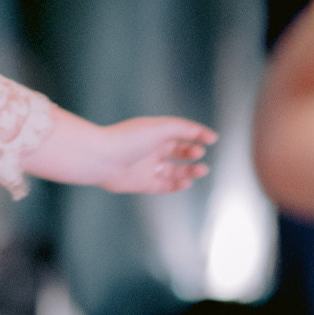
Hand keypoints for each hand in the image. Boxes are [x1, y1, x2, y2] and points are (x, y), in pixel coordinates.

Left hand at [91, 117, 215, 193]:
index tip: (212, 139)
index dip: (197, 135)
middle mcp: (150, 149)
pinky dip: (177, 185)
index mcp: (154, 132)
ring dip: (189, 171)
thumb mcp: (161, 128)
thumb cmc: (129, 139)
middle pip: (178, 152)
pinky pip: (164, 186)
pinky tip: (187, 183)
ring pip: (173, 171)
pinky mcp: (142, 183)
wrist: (101, 158)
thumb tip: (208, 135)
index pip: (181, 132)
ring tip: (201, 170)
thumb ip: (185, 129)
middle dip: (192, 153)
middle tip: (199, 154)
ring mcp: (146, 167)